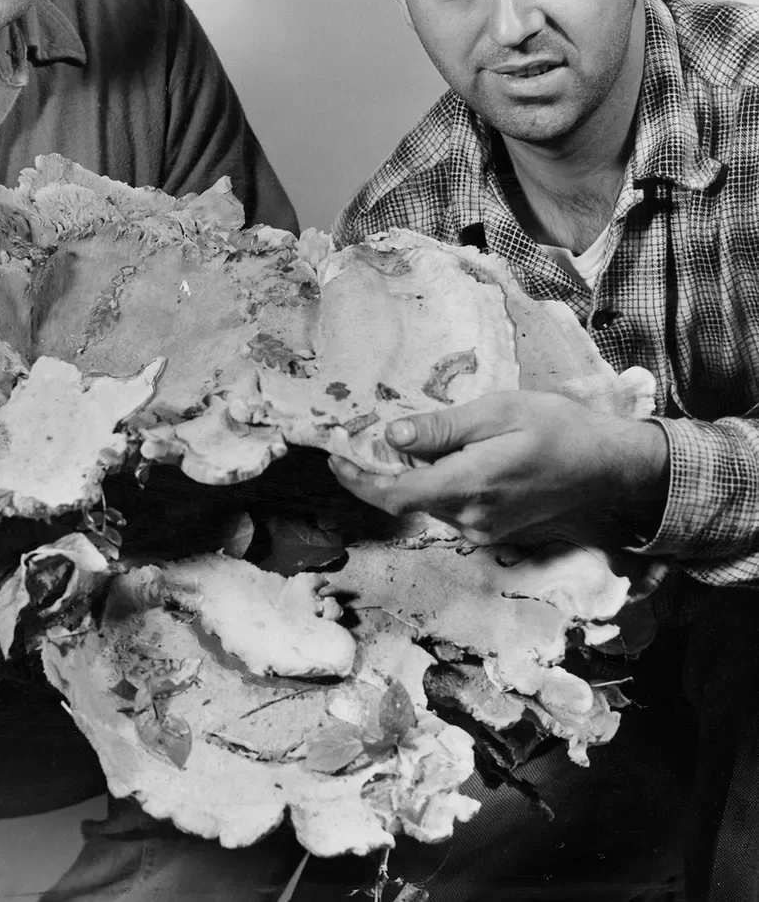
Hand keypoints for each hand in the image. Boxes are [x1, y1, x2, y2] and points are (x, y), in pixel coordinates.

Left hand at [329, 390, 669, 546]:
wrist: (607, 466)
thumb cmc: (556, 428)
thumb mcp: (497, 412)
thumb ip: (442, 428)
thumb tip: (391, 434)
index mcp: (468, 486)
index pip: (394, 494)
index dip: (358, 478)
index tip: (335, 455)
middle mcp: (470, 518)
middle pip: (405, 499)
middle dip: (375, 472)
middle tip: (354, 440)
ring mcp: (482, 529)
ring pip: (425, 502)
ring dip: (403, 476)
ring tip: (391, 441)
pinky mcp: (492, 530)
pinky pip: (447, 506)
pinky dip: (430, 483)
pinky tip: (434, 457)